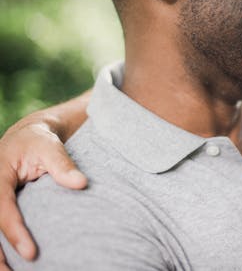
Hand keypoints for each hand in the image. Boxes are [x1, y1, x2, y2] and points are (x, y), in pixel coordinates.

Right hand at [0, 113, 86, 262]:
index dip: (15, 232)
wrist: (29, 135)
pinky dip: (2, 245)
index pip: (2, 208)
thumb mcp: (50, 147)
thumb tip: (82, 183)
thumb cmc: (39, 141)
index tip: (31, 254)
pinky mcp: (0, 204)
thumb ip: (63, 165)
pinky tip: (10, 264)